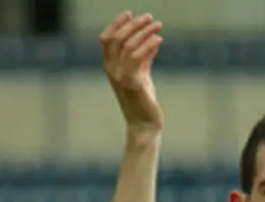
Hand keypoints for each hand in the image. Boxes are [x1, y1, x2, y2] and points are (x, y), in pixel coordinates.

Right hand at [99, 12, 163, 131]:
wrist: (144, 125)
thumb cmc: (143, 102)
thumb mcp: (141, 77)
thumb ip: (144, 59)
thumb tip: (153, 41)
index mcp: (110, 68)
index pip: (106, 40)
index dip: (116, 24)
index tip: (130, 13)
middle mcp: (112, 71)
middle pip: (116, 38)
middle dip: (132, 24)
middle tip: (149, 17)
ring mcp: (120, 77)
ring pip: (127, 45)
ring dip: (143, 31)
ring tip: (157, 25)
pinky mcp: (132, 84)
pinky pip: (137, 58)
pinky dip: (148, 45)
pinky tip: (158, 39)